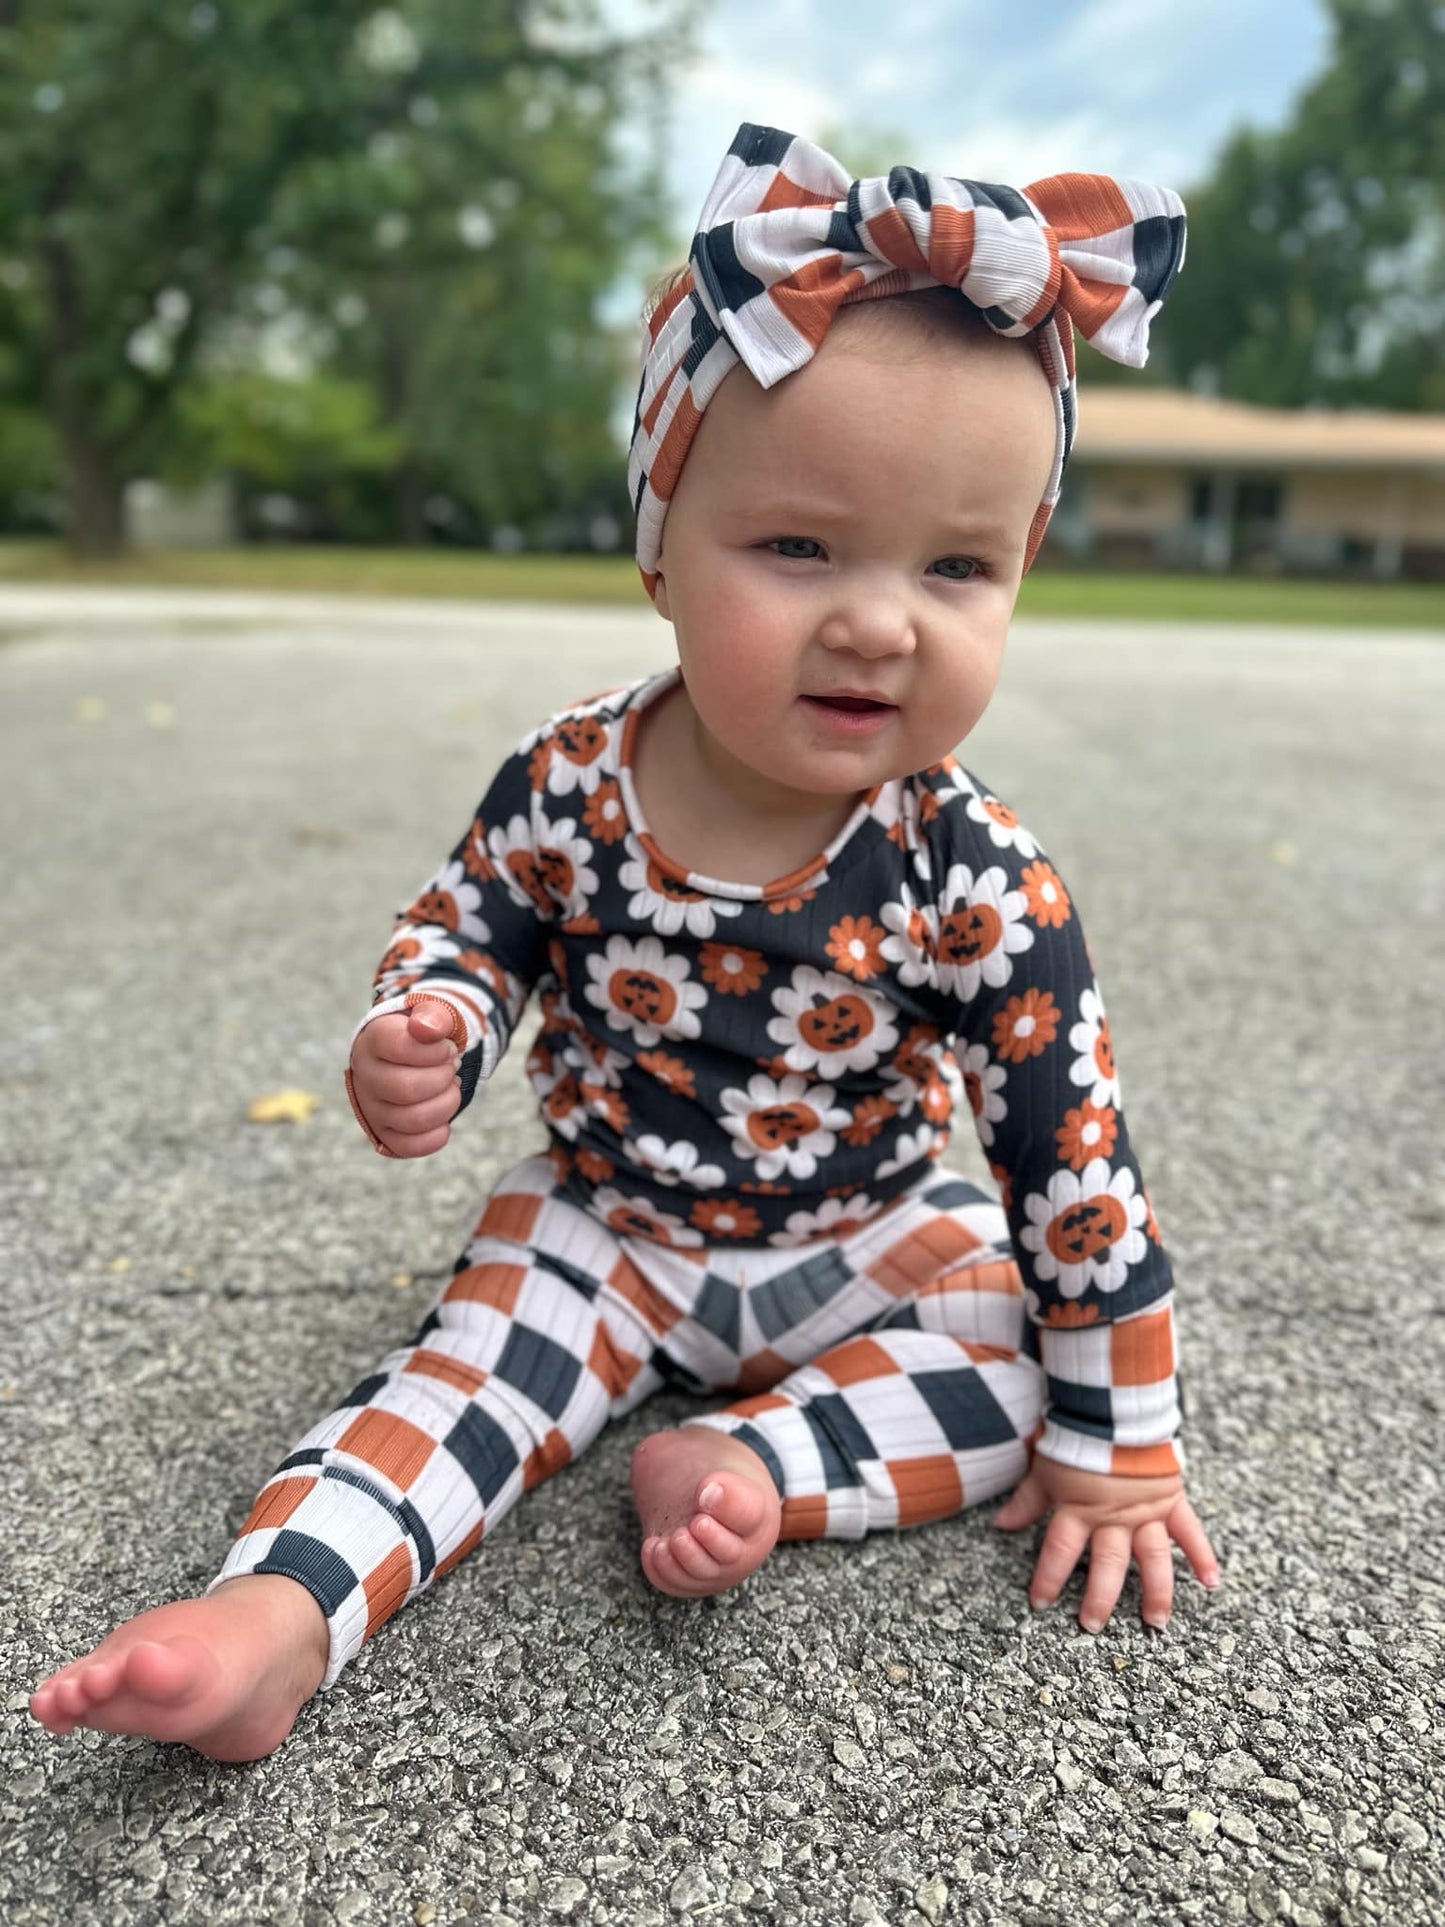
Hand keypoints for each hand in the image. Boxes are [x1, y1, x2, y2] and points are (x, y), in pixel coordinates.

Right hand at [348, 1004, 461, 1157]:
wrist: (411, 1056)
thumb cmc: (423, 1036)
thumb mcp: (431, 1015)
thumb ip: (433, 1015)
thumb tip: (426, 1029)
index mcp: (373, 1041)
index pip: (401, 1047)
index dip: (436, 1050)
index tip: (447, 1048)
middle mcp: (365, 1076)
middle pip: (406, 1088)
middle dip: (443, 1078)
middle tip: (451, 1068)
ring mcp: (372, 1109)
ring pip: (411, 1119)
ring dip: (446, 1104)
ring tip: (449, 1088)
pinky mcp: (383, 1134)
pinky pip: (408, 1147)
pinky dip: (436, 1135)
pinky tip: (444, 1118)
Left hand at [993, 1455, 1219, 1632]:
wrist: (1115, 1408)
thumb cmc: (1076, 1438)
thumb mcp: (1045, 1468)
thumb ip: (1027, 1500)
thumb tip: (1000, 1524)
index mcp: (1079, 1509)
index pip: (1059, 1551)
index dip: (1048, 1579)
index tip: (1040, 1604)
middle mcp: (1113, 1516)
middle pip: (1107, 1563)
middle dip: (1100, 1597)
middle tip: (1093, 1626)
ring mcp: (1145, 1511)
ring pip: (1151, 1558)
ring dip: (1155, 1591)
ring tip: (1156, 1622)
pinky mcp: (1170, 1500)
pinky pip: (1189, 1531)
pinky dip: (1202, 1555)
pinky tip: (1211, 1582)